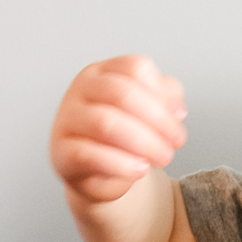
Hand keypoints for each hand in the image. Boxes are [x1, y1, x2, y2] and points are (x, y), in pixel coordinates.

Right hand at [50, 55, 186, 204]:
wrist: (98, 173)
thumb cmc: (124, 137)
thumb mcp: (149, 111)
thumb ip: (166, 99)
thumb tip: (176, 108)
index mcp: (103, 72)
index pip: (135, 68)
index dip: (162, 95)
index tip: (179, 118)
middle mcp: (81, 90)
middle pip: (122, 93)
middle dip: (158, 121)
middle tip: (176, 142)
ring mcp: (68, 119)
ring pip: (105, 123)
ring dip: (143, 143)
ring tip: (162, 158)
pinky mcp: (62, 153)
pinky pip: (89, 155)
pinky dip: (120, 164)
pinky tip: (139, 170)